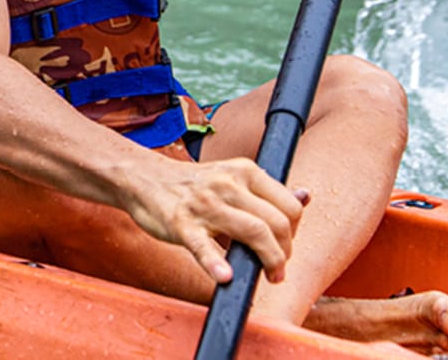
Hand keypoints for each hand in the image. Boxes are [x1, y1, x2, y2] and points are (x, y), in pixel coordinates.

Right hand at [123, 157, 307, 284]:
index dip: (294, 233)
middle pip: (276, 222)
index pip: (289, 205)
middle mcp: (227, 183)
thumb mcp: (232, 177)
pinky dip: (215, 263)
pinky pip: (202, 246)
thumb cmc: (192, 184)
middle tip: (276, 269)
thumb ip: (267, 190)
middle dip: (284, 253)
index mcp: (244, 171)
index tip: (284, 246)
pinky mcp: (180, 223)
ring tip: (267, 276)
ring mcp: (204, 204)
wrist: (142, 178)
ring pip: (253, 232)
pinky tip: (225, 278)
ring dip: (268, 261)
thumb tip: (305, 195)